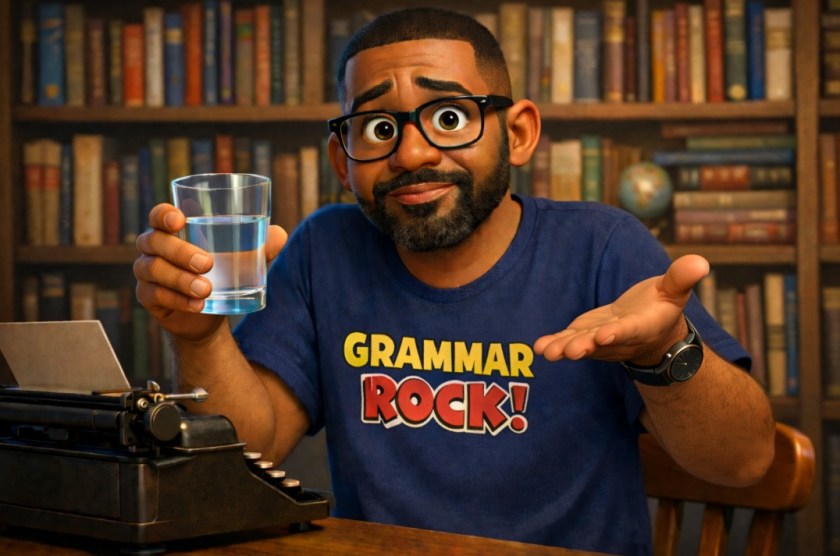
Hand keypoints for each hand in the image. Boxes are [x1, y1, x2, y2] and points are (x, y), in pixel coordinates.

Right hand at [134, 203, 287, 341]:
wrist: (210, 311)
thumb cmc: (225, 272)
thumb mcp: (245, 258)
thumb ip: (261, 245)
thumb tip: (280, 235)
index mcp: (173, 230)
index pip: (159, 215)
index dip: (163, 214)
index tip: (179, 220)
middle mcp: (154, 247)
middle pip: (155, 241)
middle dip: (179, 251)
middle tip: (207, 263)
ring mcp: (147, 272)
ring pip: (154, 269)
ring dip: (180, 279)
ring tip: (207, 290)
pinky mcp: (147, 296)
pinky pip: (155, 295)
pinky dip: (178, 300)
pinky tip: (199, 305)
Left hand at [533, 255, 709, 363]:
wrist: (647, 329)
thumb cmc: (661, 306)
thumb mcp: (674, 290)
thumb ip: (682, 277)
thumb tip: (701, 261)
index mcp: (642, 326)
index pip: (630, 330)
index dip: (618, 333)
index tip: (605, 335)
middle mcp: (619, 338)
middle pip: (601, 344)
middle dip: (586, 347)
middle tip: (572, 351)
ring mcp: (598, 340)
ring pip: (581, 345)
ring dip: (564, 348)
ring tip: (548, 352)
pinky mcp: (583, 336)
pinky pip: (567, 341)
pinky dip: (554, 344)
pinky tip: (540, 346)